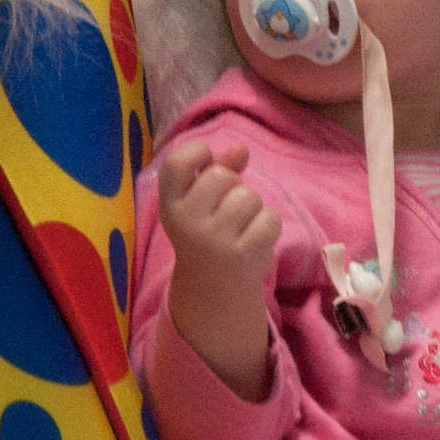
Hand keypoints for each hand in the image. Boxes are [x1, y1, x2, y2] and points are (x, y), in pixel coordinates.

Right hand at [158, 138, 281, 399]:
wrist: (213, 290)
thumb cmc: (207, 234)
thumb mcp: (200, 202)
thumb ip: (217, 169)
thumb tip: (240, 149)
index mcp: (170, 205)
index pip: (178, 162)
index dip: (198, 152)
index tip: (206, 162)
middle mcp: (187, 222)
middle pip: (222, 176)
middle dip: (233, 186)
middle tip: (226, 211)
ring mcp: (214, 240)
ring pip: (249, 197)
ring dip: (253, 208)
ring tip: (241, 228)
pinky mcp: (242, 255)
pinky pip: (269, 219)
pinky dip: (268, 227)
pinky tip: (254, 242)